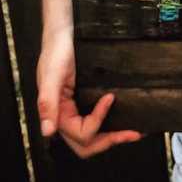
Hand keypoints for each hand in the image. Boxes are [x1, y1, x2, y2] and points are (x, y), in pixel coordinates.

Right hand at [36, 27, 144, 158]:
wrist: (63, 36)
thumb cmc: (56, 52)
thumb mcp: (51, 75)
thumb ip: (47, 103)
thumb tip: (48, 131)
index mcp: (57, 115)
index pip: (79, 133)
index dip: (97, 120)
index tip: (109, 98)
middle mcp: (66, 117)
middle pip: (86, 144)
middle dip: (109, 141)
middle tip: (131, 134)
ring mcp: (76, 111)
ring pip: (92, 138)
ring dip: (112, 138)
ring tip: (133, 133)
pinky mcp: (85, 103)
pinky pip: (96, 122)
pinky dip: (110, 126)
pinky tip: (125, 121)